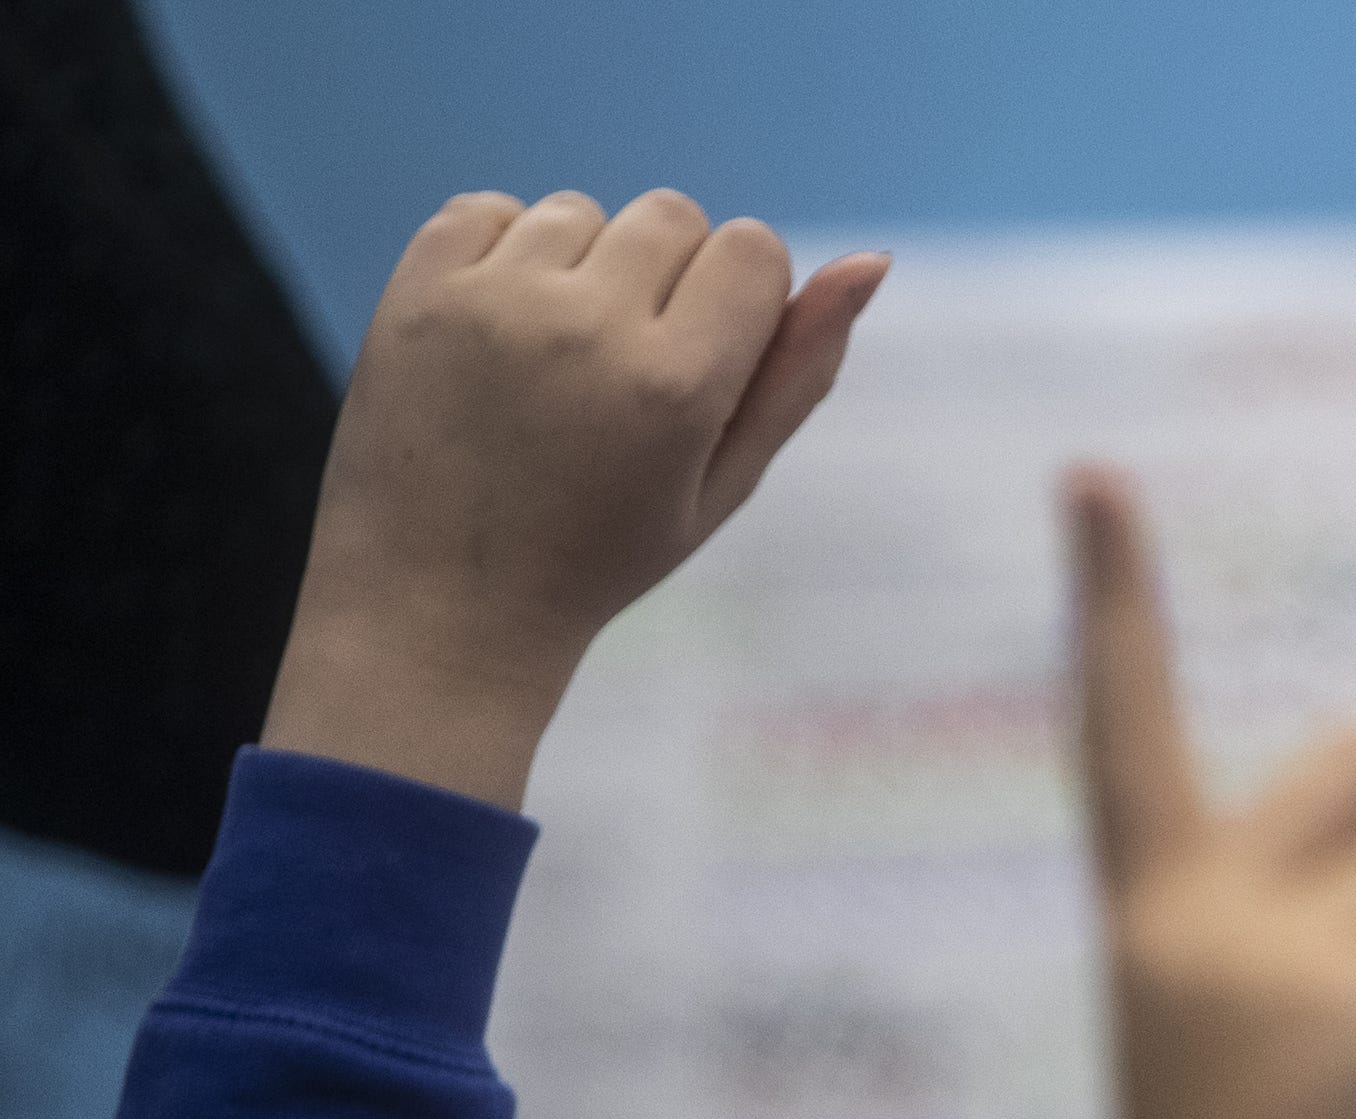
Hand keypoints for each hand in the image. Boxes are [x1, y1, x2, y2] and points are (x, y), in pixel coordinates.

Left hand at [265, 189, 890, 808]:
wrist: (441, 606)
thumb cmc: (601, 557)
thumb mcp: (723, 485)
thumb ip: (798, 374)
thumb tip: (870, 259)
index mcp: (678, 385)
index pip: (753, 249)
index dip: (739, 299)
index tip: (702, 363)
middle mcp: (589, 327)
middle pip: (673, 216)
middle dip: (667, 276)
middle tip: (623, 373)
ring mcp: (495, 301)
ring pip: (580, 210)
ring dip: (583, 266)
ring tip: (553, 362)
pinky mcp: (420, 289)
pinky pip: (489, 210)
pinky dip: (503, 255)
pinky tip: (497, 335)